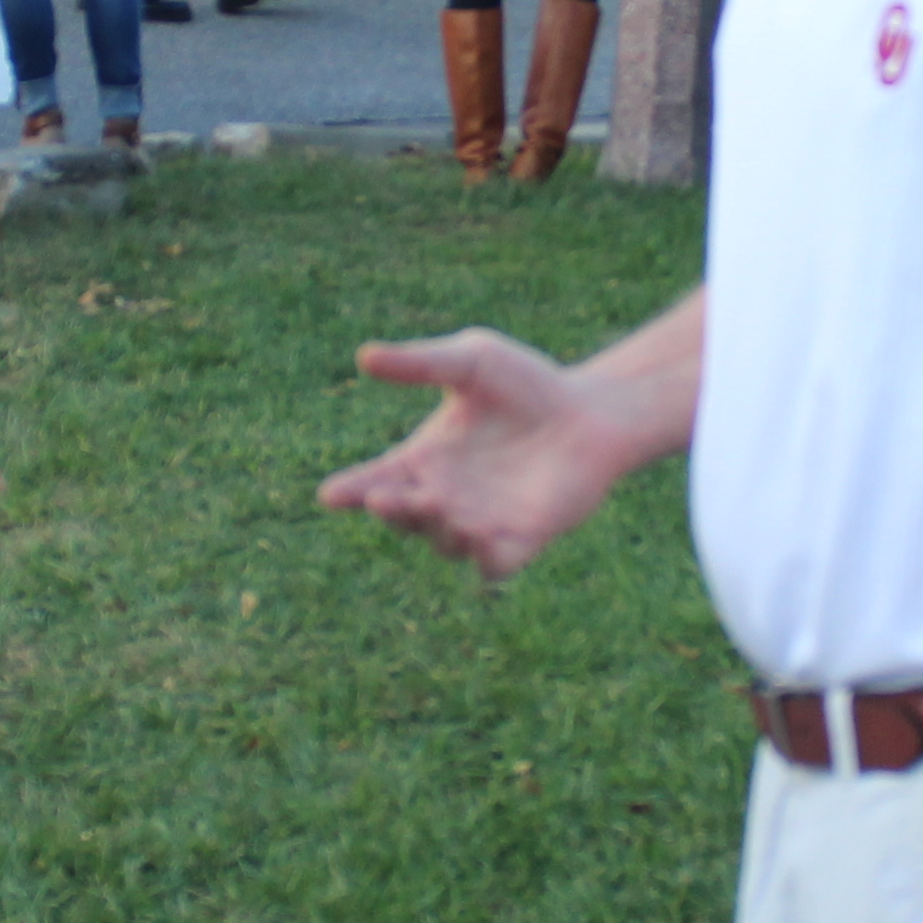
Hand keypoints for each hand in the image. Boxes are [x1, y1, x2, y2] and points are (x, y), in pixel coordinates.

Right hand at [319, 329, 636, 579]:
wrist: (591, 414)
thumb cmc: (528, 384)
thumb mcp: (471, 362)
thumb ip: (422, 363)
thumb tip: (364, 356)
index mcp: (423, 460)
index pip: (373, 481)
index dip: (350, 490)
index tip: (331, 494)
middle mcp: (443, 498)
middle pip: (402, 516)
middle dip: (391, 508)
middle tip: (383, 496)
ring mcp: (479, 524)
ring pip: (443, 542)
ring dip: (438, 528)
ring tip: (439, 505)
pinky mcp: (520, 542)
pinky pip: (493, 566)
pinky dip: (485, 560)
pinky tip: (482, 541)